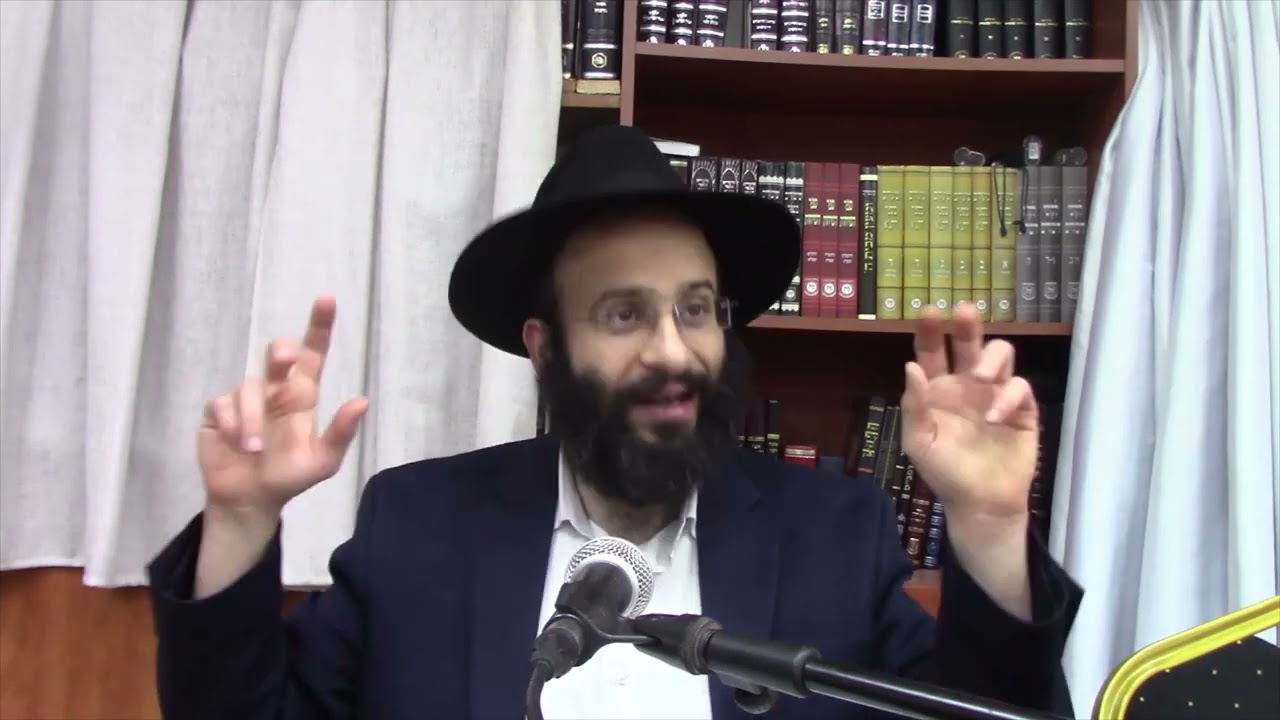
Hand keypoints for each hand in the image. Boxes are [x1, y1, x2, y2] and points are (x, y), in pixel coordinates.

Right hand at [198, 296, 367, 517]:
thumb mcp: (323, 462)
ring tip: (255, 449)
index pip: (312, 355)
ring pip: (248, 386)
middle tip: (282, 359)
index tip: (327, 300)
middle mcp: (275, 390)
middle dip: (279, 352)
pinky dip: (230, 424)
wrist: (251, 499)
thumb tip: (362, 401)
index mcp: (302, 395)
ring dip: (251, 418)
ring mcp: (245, 398)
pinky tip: (234, 443)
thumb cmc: (289, 476)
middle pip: (277, 354)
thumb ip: (341, 433)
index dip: (319, 327)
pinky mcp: (217, 410)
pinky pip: (222, 403)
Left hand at [898, 303, 1038, 523]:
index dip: (929, 332)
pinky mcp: (1023, 409)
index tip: (928, 311)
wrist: (981, 503)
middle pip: (969, 343)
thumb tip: (910, 366)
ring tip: (979, 377)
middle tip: (964, 310)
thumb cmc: (945, 472)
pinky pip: (1020, 387)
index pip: (932, 352)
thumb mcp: (920, 442)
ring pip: (1001, 355)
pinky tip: (994, 417)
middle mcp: (967, 384)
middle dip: (967, 325)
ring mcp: (996, 393)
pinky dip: (1008, 396)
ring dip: (991, 358)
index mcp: (938, 389)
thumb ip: (914, 405)